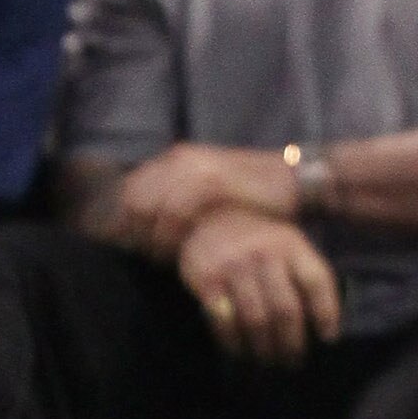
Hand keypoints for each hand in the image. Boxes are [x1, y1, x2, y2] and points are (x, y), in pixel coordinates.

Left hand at [113, 143, 297, 259]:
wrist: (292, 179)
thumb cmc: (250, 194)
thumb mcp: (209, 192)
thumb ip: (177, 204)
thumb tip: (142, 232)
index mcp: (176, 159)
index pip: (129, 191)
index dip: (125, 223)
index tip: (136, 250)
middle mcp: (179, 158)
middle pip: (131, 200)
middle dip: (134, 233)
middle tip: (151, 258)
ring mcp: (194, 167)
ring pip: (146, 206)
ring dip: (150, 237)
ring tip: (166, 259)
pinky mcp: (211, 181)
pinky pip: (173, 212)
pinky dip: (170, 235)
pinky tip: (182, 252)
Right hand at [178, 208, 341, 365]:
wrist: (212, 217)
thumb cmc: (260, 240)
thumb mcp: (288, 241)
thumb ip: (305, 272)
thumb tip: (324, 323)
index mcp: (291, 244)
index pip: (316, 281)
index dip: (326, 313)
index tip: (328, 339)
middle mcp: (265, 254)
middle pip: (286, 309)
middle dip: (292, 343)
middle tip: (293, 361)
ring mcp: (235, 267)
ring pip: (257, 321)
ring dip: (265, 349)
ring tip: (269, 361)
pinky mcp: (208, 280)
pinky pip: (225, 322)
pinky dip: (235, 343)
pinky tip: (241, 351)